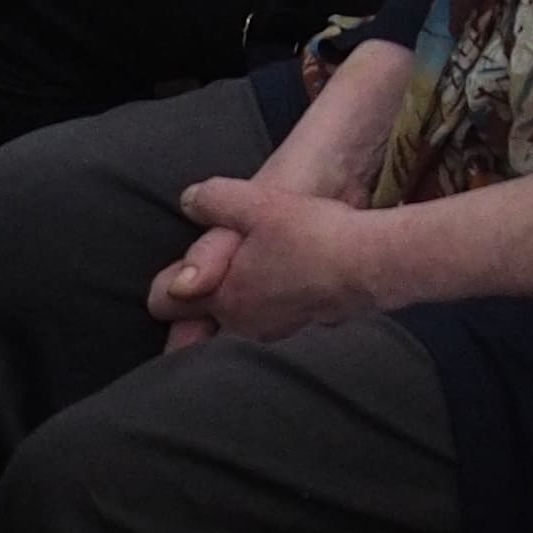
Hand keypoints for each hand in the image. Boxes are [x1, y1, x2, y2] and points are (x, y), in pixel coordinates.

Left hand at [151, 173, 384, 344]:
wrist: (370, 264)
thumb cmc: (312, 236)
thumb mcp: (256, 204)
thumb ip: (215, 201)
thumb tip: (188, 200)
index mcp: (221, 296)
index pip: (162, 303)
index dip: (166, 283)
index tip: (182, 267)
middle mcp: (240, 325)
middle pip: (197, 323)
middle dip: (199, 303)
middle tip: (214, 275)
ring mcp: (272, 332)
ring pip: (236, 326)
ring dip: (238, 306)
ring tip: (254, 276)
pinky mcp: (302, 329)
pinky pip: (269, 324)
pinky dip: (270, 309)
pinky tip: (287, 286)